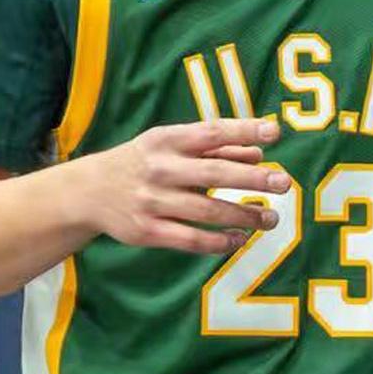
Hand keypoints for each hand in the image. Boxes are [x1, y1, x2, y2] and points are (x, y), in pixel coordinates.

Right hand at [73, 118, 286, 254]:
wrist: (88, 192)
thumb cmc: (143, 163)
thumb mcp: (172, 146)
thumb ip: (216, 149)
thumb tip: (259, 155)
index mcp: (167, 140)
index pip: (211, 132)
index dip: (244, 131)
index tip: (275, 132)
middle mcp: (160, 169)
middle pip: (214, 174)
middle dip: (252, 179)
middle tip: (284, 183)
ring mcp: (152, 202)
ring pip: (208, 212)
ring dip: (244, 216)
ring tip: (271, 219)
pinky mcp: (147, 231)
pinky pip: (191, 240)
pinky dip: (220, 242)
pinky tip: (240, 239)